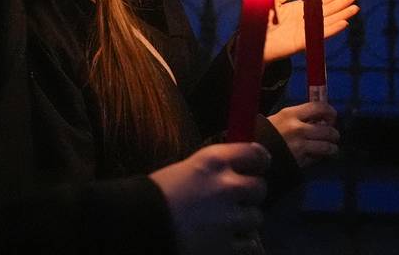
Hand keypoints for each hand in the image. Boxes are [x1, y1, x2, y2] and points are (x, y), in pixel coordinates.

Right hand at [149, 142, 269, 254]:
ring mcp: (228, 218)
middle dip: (251, 194)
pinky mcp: (225, 246)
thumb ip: (217, 167)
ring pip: (256, 217)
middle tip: (238, 200)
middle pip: (259, 187)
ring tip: (227, 222)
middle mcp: (226, 186)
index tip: (257, 167)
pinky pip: (249, 244)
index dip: (260, 161)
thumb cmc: (159, 193)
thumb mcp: (190, 168)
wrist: (138, 224)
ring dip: (245, 220)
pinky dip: (241, 243)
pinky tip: (226, 239)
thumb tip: (240, 170)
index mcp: (214, 160)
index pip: (256, 153)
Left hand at [263, 0, 359, 62]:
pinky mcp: (302, 42)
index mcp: (298, 10)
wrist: (251, 39)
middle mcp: (304, 20)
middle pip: (327, 10)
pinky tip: (344, 22)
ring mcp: (305, 31)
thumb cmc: (260, 19)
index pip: (319, 1)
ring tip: (355, 8)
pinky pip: (320, 35)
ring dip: (342, 14)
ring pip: (328, 21)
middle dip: (341, 3)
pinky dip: (333, 29)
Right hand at [267, 102, 339, 167]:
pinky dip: (319, 157)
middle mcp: (298, 128)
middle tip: (332, 136)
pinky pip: (316, 158)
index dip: (330, 112)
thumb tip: (319, 120)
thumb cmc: (265, 133)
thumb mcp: (280, 118)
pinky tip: (316, 156)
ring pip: (327, 147)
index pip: (320, 107)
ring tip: (330, 148)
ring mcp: (300, 146)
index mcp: (291, 113)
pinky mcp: (299, 161)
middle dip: (334, 134)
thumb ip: (299, 118)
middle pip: (328, 130)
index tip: (331, 118)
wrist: (251, 151)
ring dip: (332, 148)